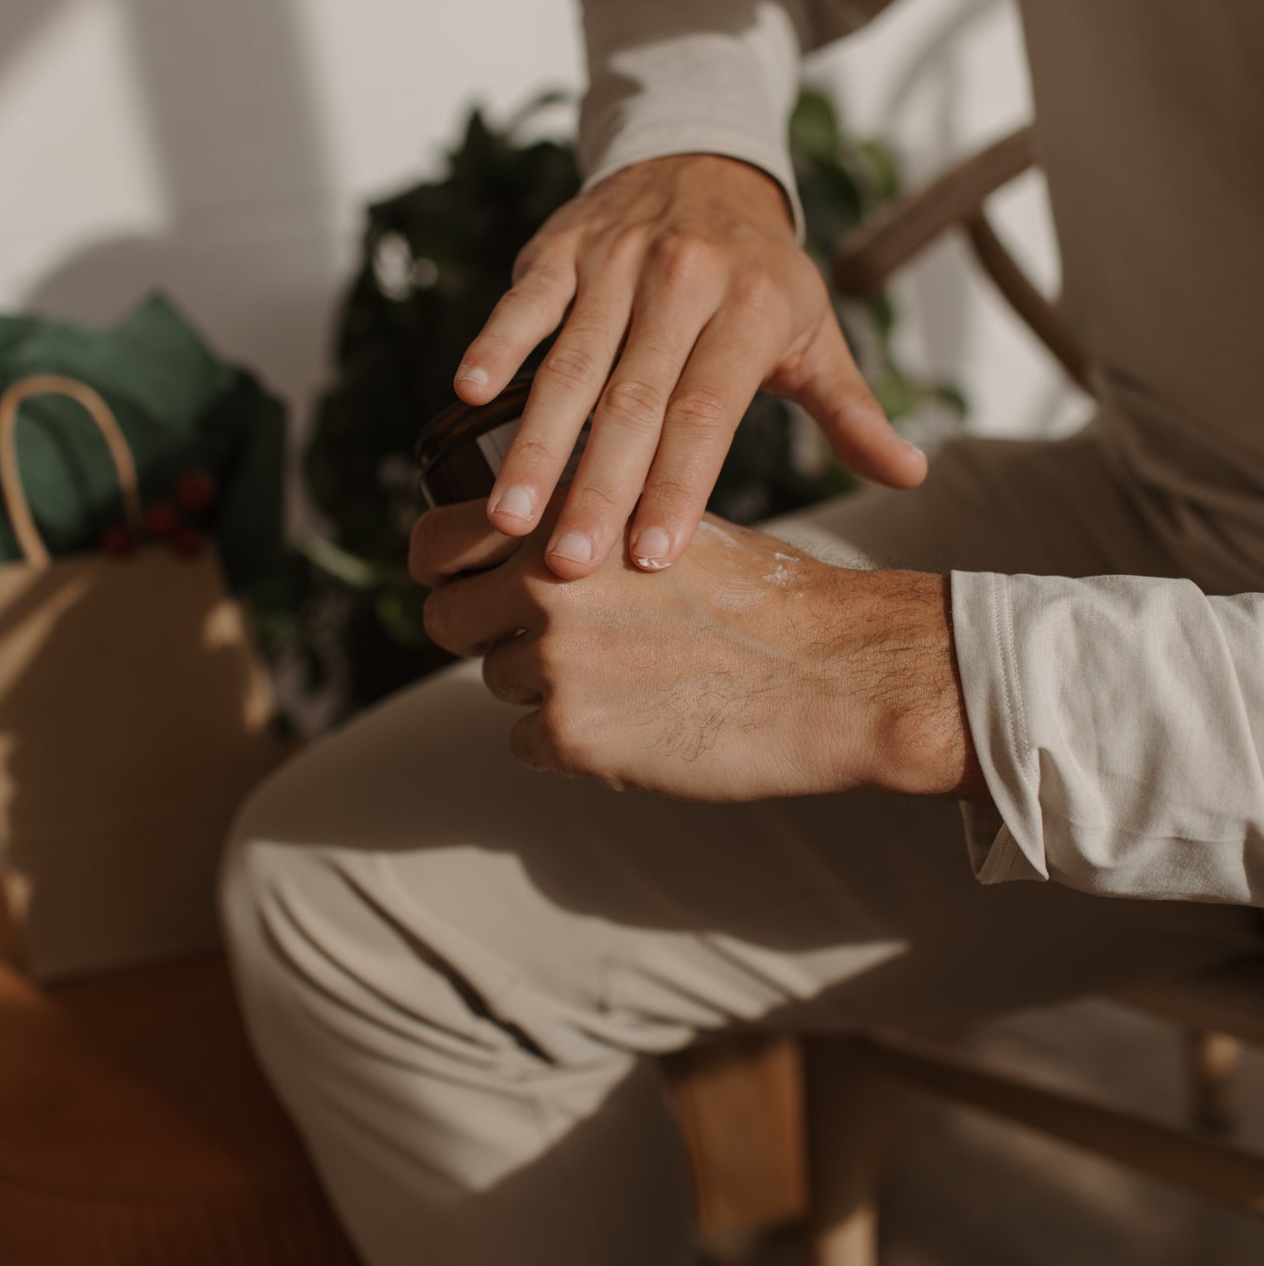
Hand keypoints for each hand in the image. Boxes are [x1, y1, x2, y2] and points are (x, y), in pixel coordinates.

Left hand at [412, 500, 982, 801]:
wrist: (831, 670)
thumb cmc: (761, 598)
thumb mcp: (664, 523)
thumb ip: (583, 533)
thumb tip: (513, 554)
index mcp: (565, 520)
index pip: (436, 543)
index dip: (440, 570)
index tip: (455, 585)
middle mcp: (543, 583)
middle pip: (444, 620)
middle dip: (482, 636)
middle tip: (544, 648)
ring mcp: (552, 661)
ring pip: (496, 682)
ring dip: (544, 689)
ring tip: (630, 680)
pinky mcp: (571, 733)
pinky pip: (527, 744)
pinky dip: (570, 745)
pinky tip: (637, 724)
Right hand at [453, 154, 925, 580]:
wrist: (703, 163)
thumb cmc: (759, 275)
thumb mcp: (812, 332)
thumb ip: (851, 410)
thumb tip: (910, 474)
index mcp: (750, 309)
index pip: (707, 414)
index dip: (678, 487)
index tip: (651, 557)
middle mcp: (682, 280)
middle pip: (633, 401)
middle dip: (597, 488)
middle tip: (569, 565)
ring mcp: (615, 262)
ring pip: (570, 364)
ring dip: (535, 443)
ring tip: (510, 516)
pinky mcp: (561, 248)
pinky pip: (526, 302)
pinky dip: (496, 345)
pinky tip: (466, 397)